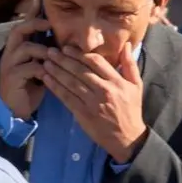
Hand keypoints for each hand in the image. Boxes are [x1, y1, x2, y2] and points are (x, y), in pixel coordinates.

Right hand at [0, 16, 52, 119]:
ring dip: (43, 50)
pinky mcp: (11, 77)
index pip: (24, 24)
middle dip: (35, 24)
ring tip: (55, 56)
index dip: (32, 11)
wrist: (16, 108)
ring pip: (26, 48)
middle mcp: (10, 52)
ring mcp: (9, 64)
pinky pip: (29, 67)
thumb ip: (47, 52)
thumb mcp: (40, 65)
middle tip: (49, 23)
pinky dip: (42, 69)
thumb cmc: (31, 86)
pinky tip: (49, 74)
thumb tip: (66, 40)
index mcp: (17, 47)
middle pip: (19, 29)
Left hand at [39, 45, 147, 162]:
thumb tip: (127, 45)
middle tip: (50, 51)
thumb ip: (130, 64)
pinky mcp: (83, 113)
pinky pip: (66, 97)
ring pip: (71, 83)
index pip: (96, 62)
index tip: (67, 47)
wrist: (127, 137)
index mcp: (117, 81)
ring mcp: (92, 102)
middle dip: (63, 59)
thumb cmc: (130, 109)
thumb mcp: (136, 85)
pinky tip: (47, 79)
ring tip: (45, 62)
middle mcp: (104, 90)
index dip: (79, 53)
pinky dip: (55, 87)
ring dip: (56, 71)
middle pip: (80, 70)